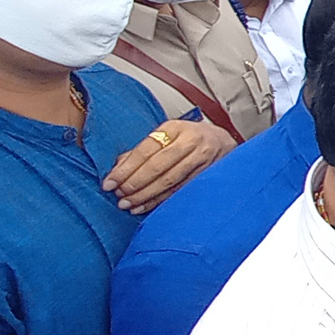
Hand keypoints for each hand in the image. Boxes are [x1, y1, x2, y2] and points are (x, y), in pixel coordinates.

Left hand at [104, 119, 234, 212]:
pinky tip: (145, 206)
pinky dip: (160, 201)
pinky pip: (179, 191)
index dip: (126, 168)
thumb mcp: (166, 136)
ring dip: (145, 195)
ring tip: (128, 204)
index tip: (110, 182)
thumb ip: (142, 150)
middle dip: (134, 184)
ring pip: (169, 181)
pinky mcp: (206, 176)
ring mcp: (201, 159)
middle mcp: (190, 142)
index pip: (146, 150)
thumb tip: (118, 167)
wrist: (223, 142)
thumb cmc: (188, 139)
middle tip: (119, 196)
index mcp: (175, 128)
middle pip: (157, 166)